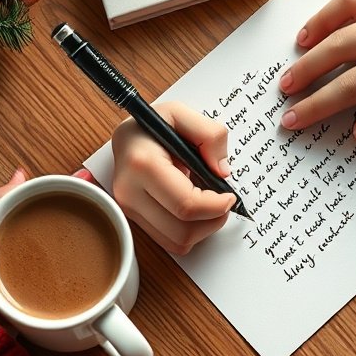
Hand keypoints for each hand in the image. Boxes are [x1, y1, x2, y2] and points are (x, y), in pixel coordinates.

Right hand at [112, 101, 234, 253]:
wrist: (124, 137)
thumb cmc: (152, 125)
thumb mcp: (181, 112)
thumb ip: (210, 134)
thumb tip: (222, 171)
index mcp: (142, 164)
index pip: (185, 205)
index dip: (215, 206)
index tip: (230, 196)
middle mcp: (129, 192)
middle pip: (182, 232)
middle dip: (213, 221)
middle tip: (223, 202)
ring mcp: (127, 210)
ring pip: (177, 243)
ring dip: (202, 229)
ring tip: (209, 204)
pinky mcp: (132, 220)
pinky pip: (169, 242)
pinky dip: (188, 232)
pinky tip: (193, 209)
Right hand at [278, 0, 355, 140]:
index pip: (348, 88)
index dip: (317, 106)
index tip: (293, 119)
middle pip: (337, 50)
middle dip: (307, 71)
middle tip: (285, 88)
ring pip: (344, 11)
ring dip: (317, 28)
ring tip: (299, 47)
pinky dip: (341, 5)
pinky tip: (329, 18)